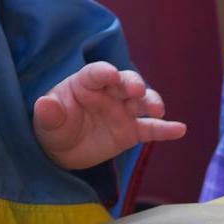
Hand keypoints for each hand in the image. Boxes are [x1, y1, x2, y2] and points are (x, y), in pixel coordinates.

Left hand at [33, 62, 186, 170]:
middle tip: (136, 90)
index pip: (96, 73)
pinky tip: (179, 129)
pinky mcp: (131, 131)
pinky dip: (165, 129)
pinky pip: (150, 129)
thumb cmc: (53, 126)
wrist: (62, 151)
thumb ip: (48, 113)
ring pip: (141, 102)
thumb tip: (44, 104)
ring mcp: (122, 111)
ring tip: (157, 110)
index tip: (111, 74)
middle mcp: (108, 92)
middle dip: (132, 84)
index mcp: (85, 83)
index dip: (104, 72)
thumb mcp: (46, 122)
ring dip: (151, 102)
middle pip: (125, 82)